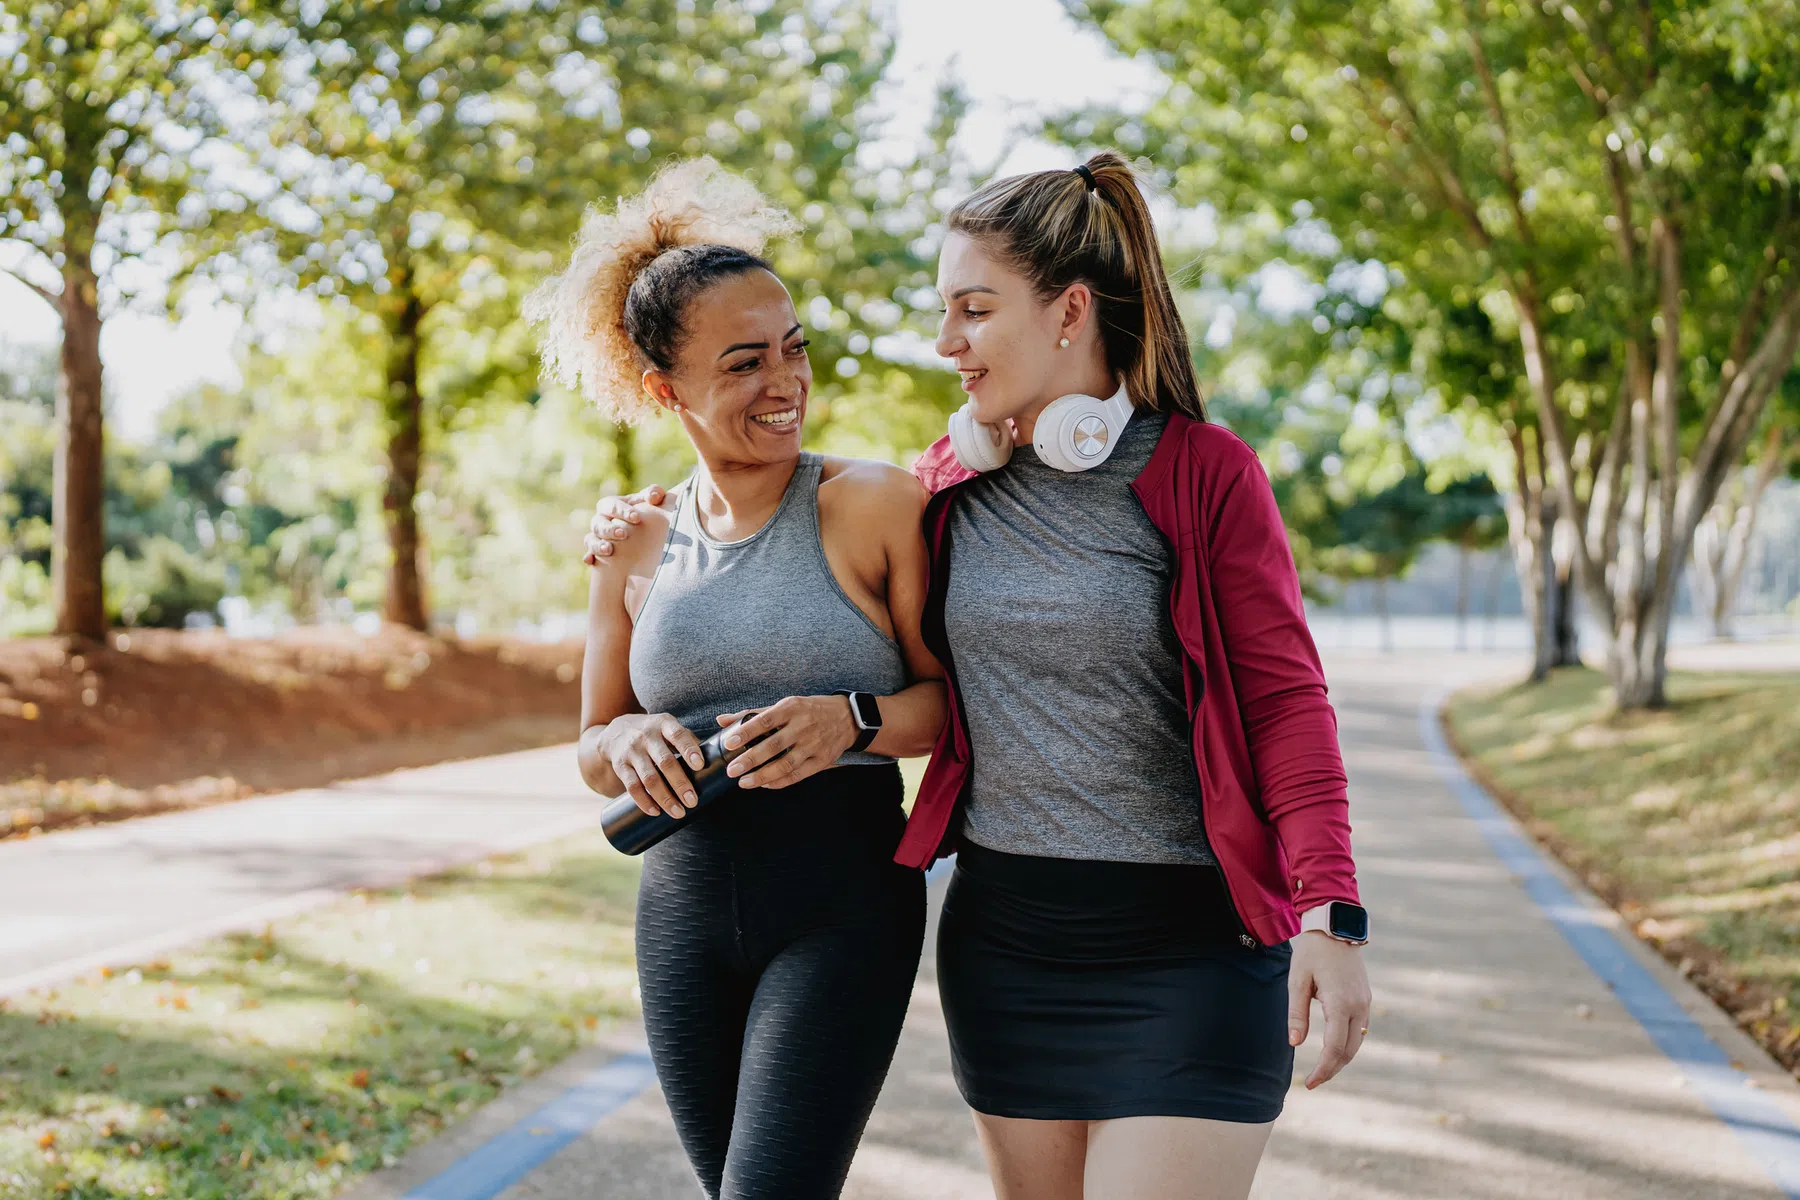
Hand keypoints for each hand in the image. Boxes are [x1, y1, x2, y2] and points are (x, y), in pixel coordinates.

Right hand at [582, 485, 668, 564]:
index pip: (611, 505)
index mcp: (611, 505)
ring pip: (590, 539)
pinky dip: (588, 557)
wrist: (647, 532)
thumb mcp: (652, 500)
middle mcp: (600, 520)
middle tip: (623, 535)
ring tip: (609, 550)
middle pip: (598, 523)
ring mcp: (597, 537)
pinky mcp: (597, 553)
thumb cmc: (648, 511)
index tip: (637, 518)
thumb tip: (652, 497)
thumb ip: (654, 493)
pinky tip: (591, 562)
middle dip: (609, 529)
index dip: (622, 511)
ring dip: (598, 544)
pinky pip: (589, 555)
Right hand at [599, 713, 705, 818]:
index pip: (678, 735)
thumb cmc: (653, 733)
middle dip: (680, 783)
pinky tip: (656, 812)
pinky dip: (644, 801)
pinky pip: (631, 786)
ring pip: (649, 778)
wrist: (616, 731)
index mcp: (664, 723)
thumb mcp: (668, 727)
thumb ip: (688, 740)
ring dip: (664, 798)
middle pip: (665, 762)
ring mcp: (632, 751)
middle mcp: (646, 736)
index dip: (689, 750)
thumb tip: (713, 759)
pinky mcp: (620, 765)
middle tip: (692, 801)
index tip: (700, 765)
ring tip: (678, 812)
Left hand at [715, 695, 859, 789]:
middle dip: (751, 759)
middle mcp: (803, 726)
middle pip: (774, 745)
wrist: (848, 718)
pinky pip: (798, 775)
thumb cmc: (810, 710)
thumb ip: (752, 714)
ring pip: (786, 764)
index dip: (746, 732)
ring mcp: (813, 744)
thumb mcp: (784, 705)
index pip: (765, 720)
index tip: (729, 743)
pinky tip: (765, 784)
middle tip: (732, 770)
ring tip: (744, 782)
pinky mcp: (821, 760)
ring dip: (763, 775)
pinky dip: (780, 782)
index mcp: (791, 708)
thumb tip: (721, 721)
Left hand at [1288, 931, 1370, 1088]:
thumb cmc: (1311, 952)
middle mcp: (1358, 1006)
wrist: (1335, 926)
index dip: (1322, 1069)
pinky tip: (1334, 1050)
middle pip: (1349, 1051)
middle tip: (1313, 1082)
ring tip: (1322, 1069)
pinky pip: (1359, 1029)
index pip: (1334, 1048)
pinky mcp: (1366, 998)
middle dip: (1332, 1069)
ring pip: (1357, 1042)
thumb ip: (1297, 1013)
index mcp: (1340, 1002)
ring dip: (1342, 1059)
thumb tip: (1294, 1043)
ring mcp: (1365, 1002)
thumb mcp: (1297, 980)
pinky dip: (1348, 1044)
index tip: (1309, 1083)